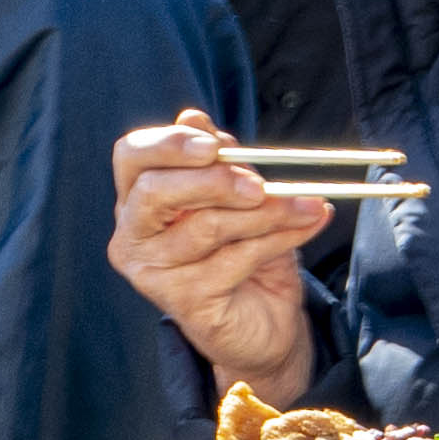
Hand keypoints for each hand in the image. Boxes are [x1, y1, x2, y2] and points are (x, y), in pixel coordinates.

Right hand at [111, 116, 333, 394]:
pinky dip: (280, 237)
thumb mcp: (236, 195)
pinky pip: (235, 259)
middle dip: (211, 180)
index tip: (213, 144)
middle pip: (154, 192)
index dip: (168, 144)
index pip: (130, 157)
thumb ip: (217, 159)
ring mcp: (154, 274)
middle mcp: (133, 237)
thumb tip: (193, 117)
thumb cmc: (243, 251)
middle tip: (259, 184)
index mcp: (137, 200)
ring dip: (266, 211)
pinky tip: (308, 225)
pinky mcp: (184, 303)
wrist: (264, 322)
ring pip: (206, 226)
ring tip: (307, 204)